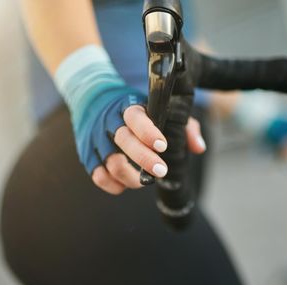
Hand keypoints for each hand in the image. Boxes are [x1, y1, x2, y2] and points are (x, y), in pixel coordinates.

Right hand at [91, 105, 206, 194]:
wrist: (92, 97)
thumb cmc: (136, 111)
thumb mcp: (162, 110)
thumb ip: (184, 126)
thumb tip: (199, 147)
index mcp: (129, 107)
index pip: (135, 118)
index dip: (148, 132)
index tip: (163, 146)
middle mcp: (109, 122)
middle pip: (124, 141)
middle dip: (144, 159)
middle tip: (162, 171)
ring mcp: (96, 139)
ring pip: (112, 163)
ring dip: (131, 177)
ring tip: (145, 181)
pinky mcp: (87, 155)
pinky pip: (98, 176)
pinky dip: (114, 185)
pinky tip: (126, 184)